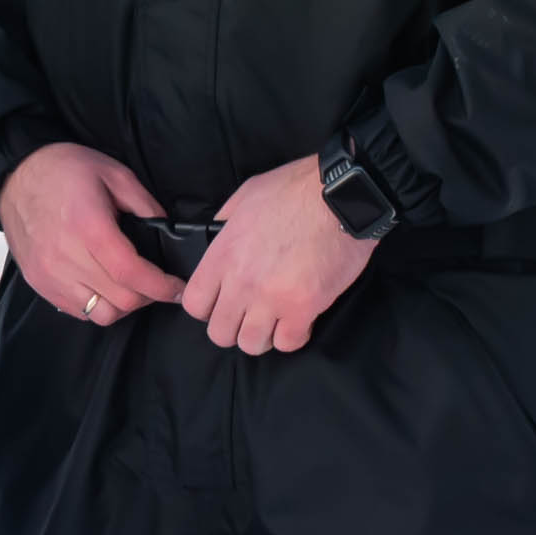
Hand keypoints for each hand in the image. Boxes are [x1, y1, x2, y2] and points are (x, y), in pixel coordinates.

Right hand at [0, 140, 191, 328]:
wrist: (15, 175)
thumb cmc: (64, 170)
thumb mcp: (114, 173)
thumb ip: (145, 205)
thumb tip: (167, 233)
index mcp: (88, 226)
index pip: (132, 273)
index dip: (162, 287)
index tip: (177, 288)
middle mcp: (66, 257)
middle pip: (121, 300)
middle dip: (147, 296)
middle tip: (155, 282)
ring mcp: (50, 274)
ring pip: (101, 314)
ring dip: (121, 305)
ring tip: (127, 285)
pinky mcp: (39, 282)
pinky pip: (78, 312)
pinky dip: (96, 305)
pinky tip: (101, 284)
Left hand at [176, 155, 375, 355]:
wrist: (342, 195)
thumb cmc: (297, 189)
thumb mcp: (245, 197)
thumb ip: (225, 224)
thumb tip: (217, 238)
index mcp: (223, 255)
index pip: (194, 305)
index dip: (207, 309)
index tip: (221, 304)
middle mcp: (242, 282)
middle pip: (219, 333)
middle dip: (233, 328)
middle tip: (250, 315)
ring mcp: (272, 298)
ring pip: (252, 344)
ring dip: (263, 336)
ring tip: (275, 320)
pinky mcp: (304, 307)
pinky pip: (288, 343)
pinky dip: (294, 336)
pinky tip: (300, 320)